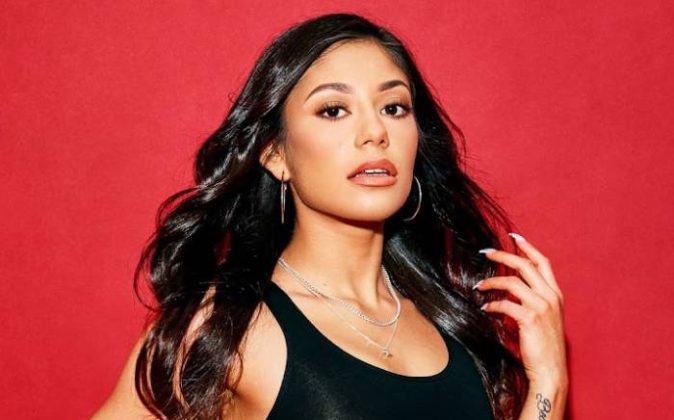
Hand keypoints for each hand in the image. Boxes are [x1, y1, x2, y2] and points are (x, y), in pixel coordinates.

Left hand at [475, 233, 567, 385]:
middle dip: (503, 255)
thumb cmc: (544, 345)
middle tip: (486, 253)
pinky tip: (485, 308)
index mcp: (555, 294)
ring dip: (492, 282)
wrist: (551, 370)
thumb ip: (532, 299)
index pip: (542, 262)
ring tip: (478, 285)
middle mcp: (551, 297)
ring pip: (512, 282)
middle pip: (525, 265)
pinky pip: (505, 304)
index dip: (527, 247)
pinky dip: (492, 305)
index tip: (513, 236)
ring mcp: (542, 307)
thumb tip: (510, 286)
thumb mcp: (544, 317)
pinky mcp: (530, 319)